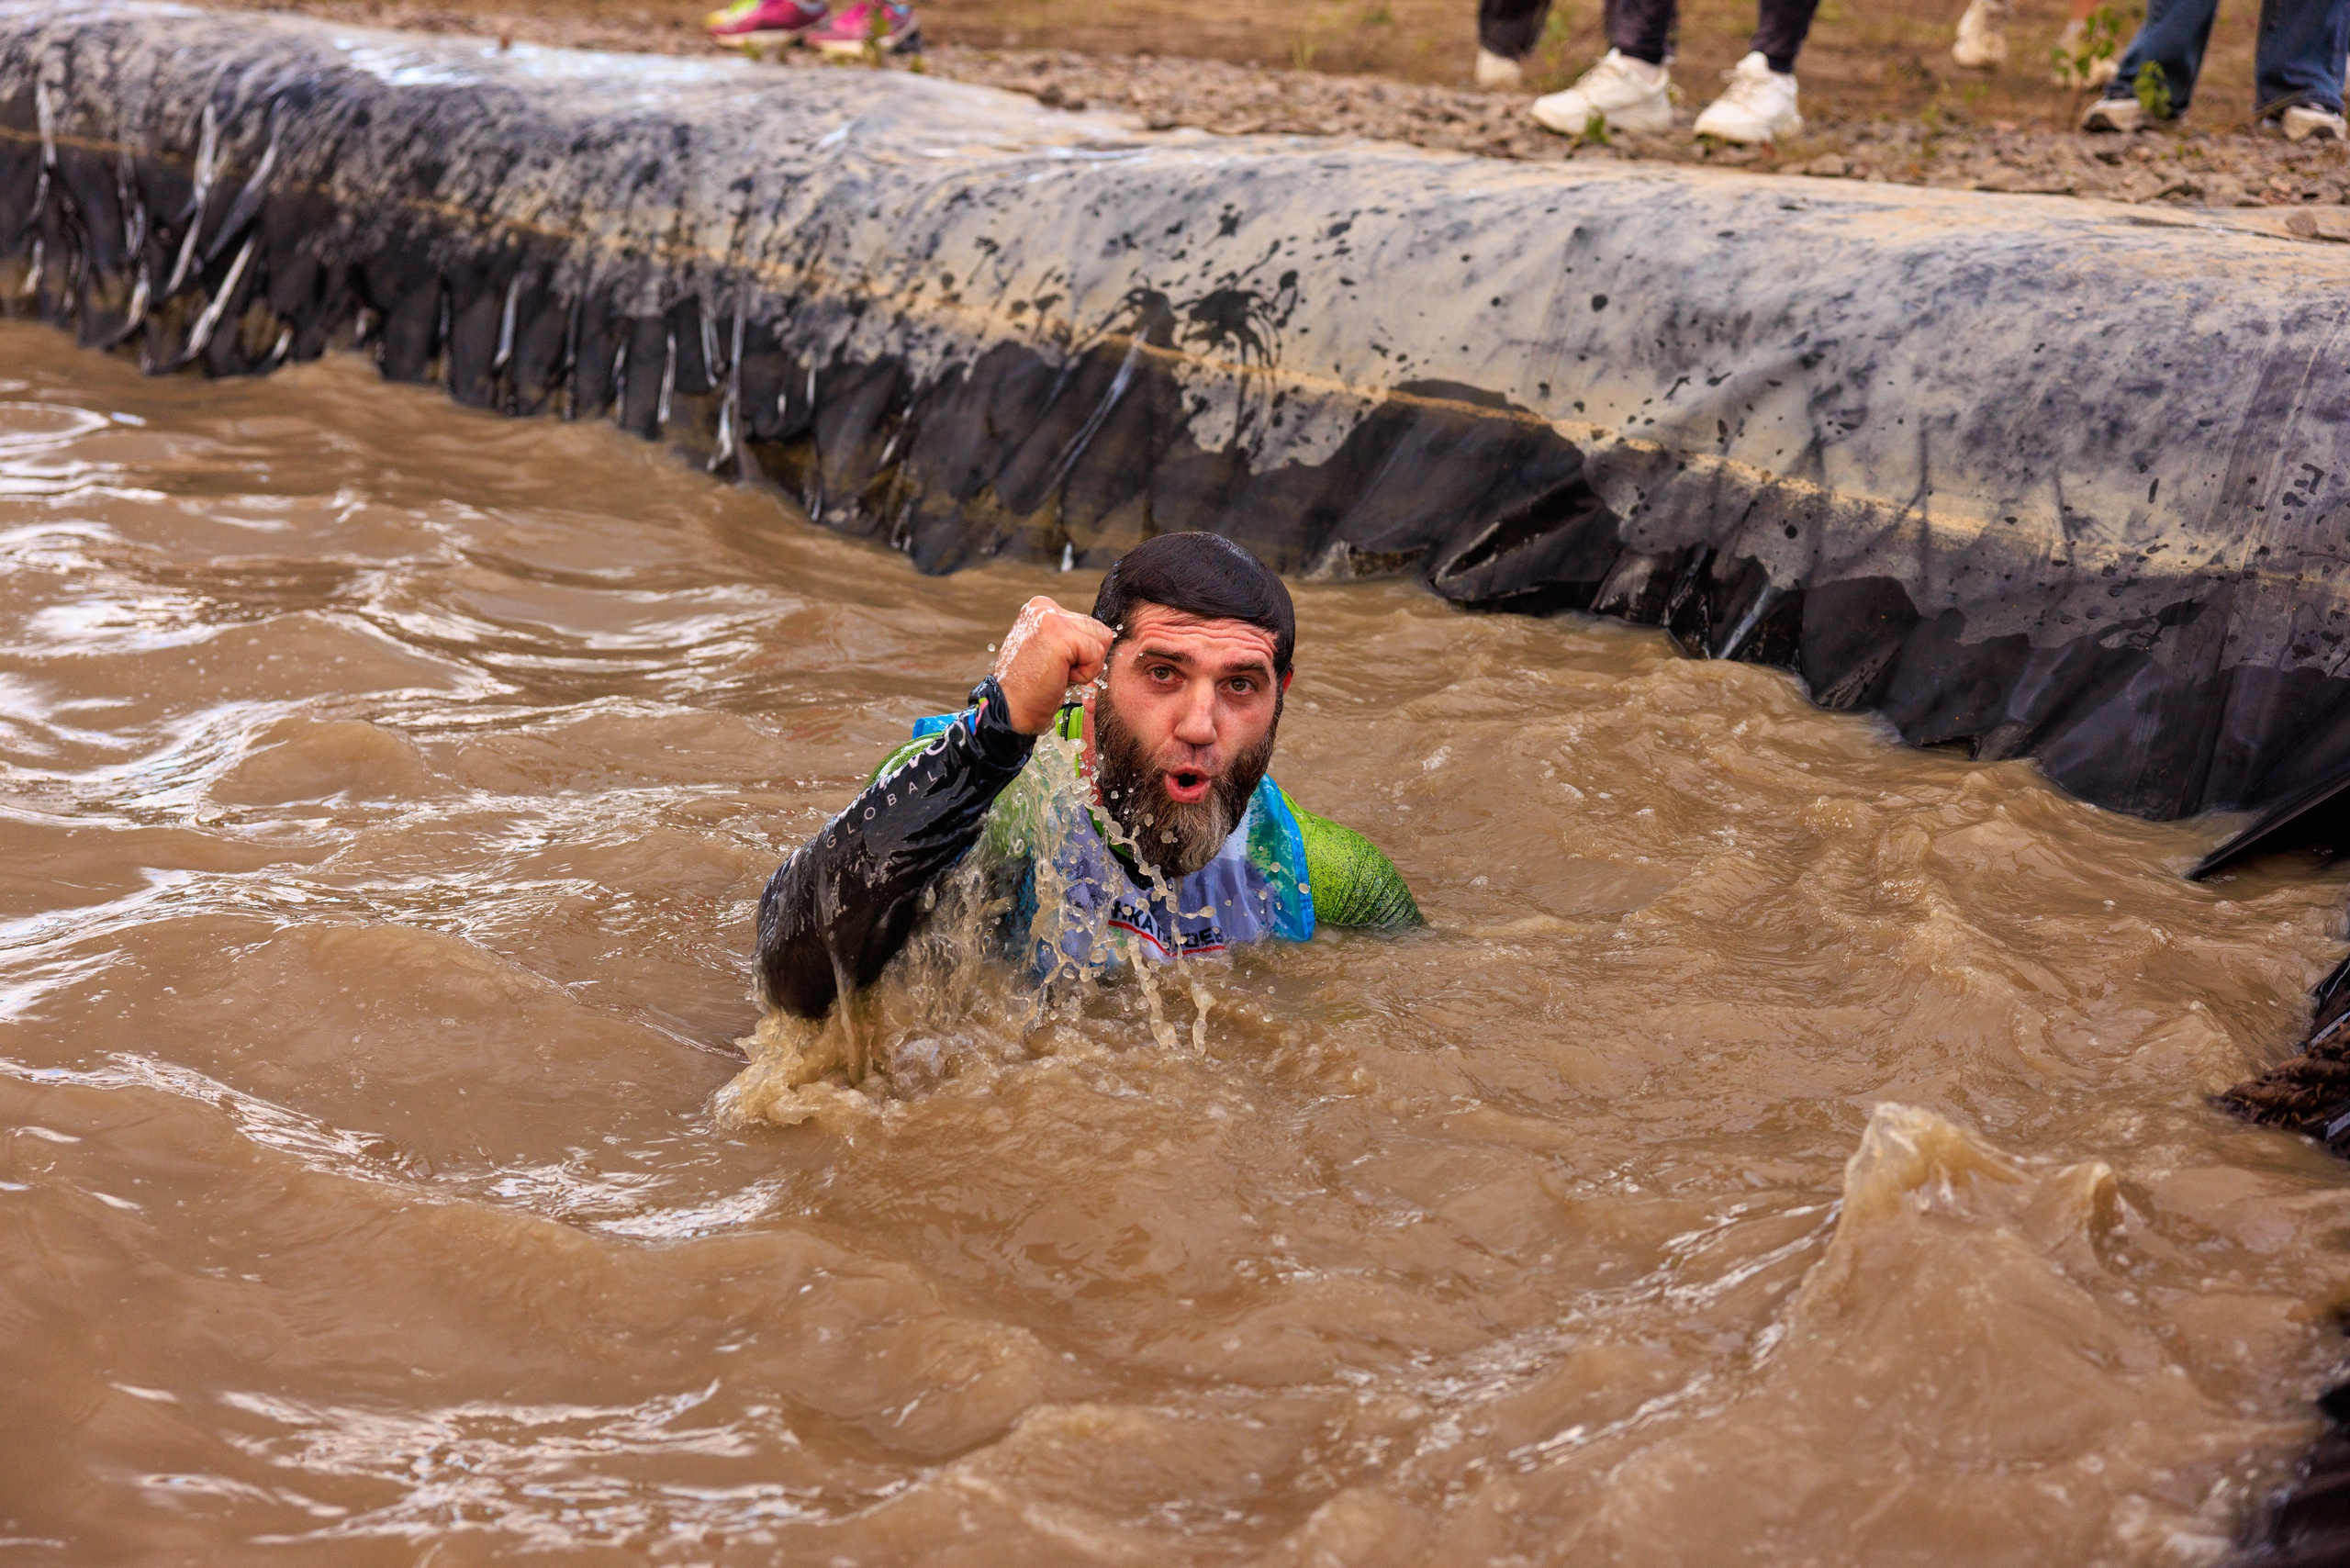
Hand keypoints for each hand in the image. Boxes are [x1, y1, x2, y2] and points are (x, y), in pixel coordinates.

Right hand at [991, 596, 1113, 733]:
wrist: (1009, 709)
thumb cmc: (1030, 687)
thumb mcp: (1047, 650)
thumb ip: (1070, 636)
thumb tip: (1104, 638)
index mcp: (1041, 608)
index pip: (1088, 624)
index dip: (1082, 654)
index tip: (1055, 666)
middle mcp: (1044, 607)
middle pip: (1098, 630)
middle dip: (1086, 659)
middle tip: (1057, 672)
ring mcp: (1052, 618)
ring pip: (1101, 640)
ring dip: (1086, 666)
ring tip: (1058, 673)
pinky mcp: (1061, 636)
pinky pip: (1097, 655)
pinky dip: (1084, 675)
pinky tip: (1059, 677)